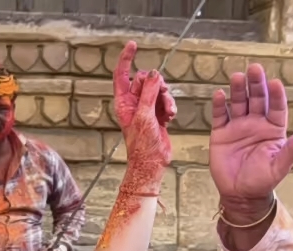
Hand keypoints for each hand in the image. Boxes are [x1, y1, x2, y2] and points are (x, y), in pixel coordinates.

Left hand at [113, 43, 175, 180]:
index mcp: (123, 102)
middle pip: (145, 79)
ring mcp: (146, 108)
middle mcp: (133, 103)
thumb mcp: (145, 116)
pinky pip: (165, 100)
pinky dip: (170, 106)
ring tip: (168, 112)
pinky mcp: (157, 114)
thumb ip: (149, 93)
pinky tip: (170, 118)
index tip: (133, 45)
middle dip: (156, 84)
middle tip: (162, 93)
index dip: (126, 59)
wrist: (152, 163)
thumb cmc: (142, 144)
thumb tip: (153, 73)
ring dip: (166, 98)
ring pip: (158, 89)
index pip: (122, 74)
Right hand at [210, 63, 292, 218]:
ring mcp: (238, 127)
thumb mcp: (279, 166)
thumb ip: (292, 149)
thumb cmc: (262, 181)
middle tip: (254, 69)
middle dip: (256, 84)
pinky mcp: (221, 133)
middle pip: (257, 99)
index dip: (276, 95)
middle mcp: (256, 123)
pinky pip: (220, 116)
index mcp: (273, 129)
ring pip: (239, 103)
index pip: (276, 107)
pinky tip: (220, 95)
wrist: (240, 195)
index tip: (275, 83)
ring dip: (238, 90)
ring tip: (237, 77)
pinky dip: (219, 105)